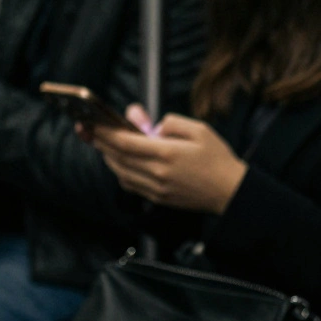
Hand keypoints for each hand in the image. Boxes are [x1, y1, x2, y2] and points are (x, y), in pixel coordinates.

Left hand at [89, 105, 247, 214]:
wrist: (230, 192)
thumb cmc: (217, 158)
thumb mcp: (199, 130)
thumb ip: (171, 123)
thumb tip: (148, 123)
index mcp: (167, 153)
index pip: (126, 142)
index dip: (106, 132)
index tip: (94, 123)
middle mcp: (157, 173)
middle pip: (118, 157)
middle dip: (101, 142)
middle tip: (90, 130)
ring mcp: (156, 188)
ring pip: (121, 172)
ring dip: (108, 157)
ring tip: (103, 143)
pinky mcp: (158, 198)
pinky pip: (130, 184)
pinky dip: (120, 171)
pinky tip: (120, 162)